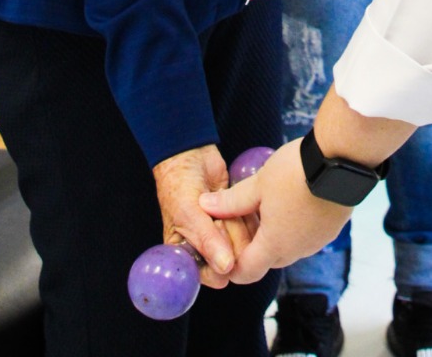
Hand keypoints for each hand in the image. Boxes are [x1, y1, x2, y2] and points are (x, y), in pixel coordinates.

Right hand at [152, 144, 252, 288]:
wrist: (191, 154)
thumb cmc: (179, 185)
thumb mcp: (188, 213)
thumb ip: (207, 241)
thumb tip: (226, 269)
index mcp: (189, 255)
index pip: (209, 276)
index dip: (220, 266)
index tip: (222, 248)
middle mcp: (209, 248)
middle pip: (233, 260)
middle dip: (230, 238)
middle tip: (220, 220)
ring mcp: (226, 232)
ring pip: (245, 242)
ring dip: (240, 224)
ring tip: (229, 208)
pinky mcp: (239, 216)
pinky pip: (252, 224)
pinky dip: (250, 215)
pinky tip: (244, 204)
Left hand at [200, 88, 415, 284]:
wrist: (342, 160)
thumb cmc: (296, 172)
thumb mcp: (259, 183)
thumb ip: (231, 201)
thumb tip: (204, 206)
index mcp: (274, 245)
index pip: (246, 272)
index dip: (231, 265)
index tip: (223, 246)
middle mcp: (297, 251)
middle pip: (267, 258)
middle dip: (253, 244)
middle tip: (243, 216)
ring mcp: (317, 241)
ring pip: (288, 246)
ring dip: (276, 233)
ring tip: (269, 202)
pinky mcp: (332, 229)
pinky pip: (306, 235)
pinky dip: (295, 225)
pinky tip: (293, 198)